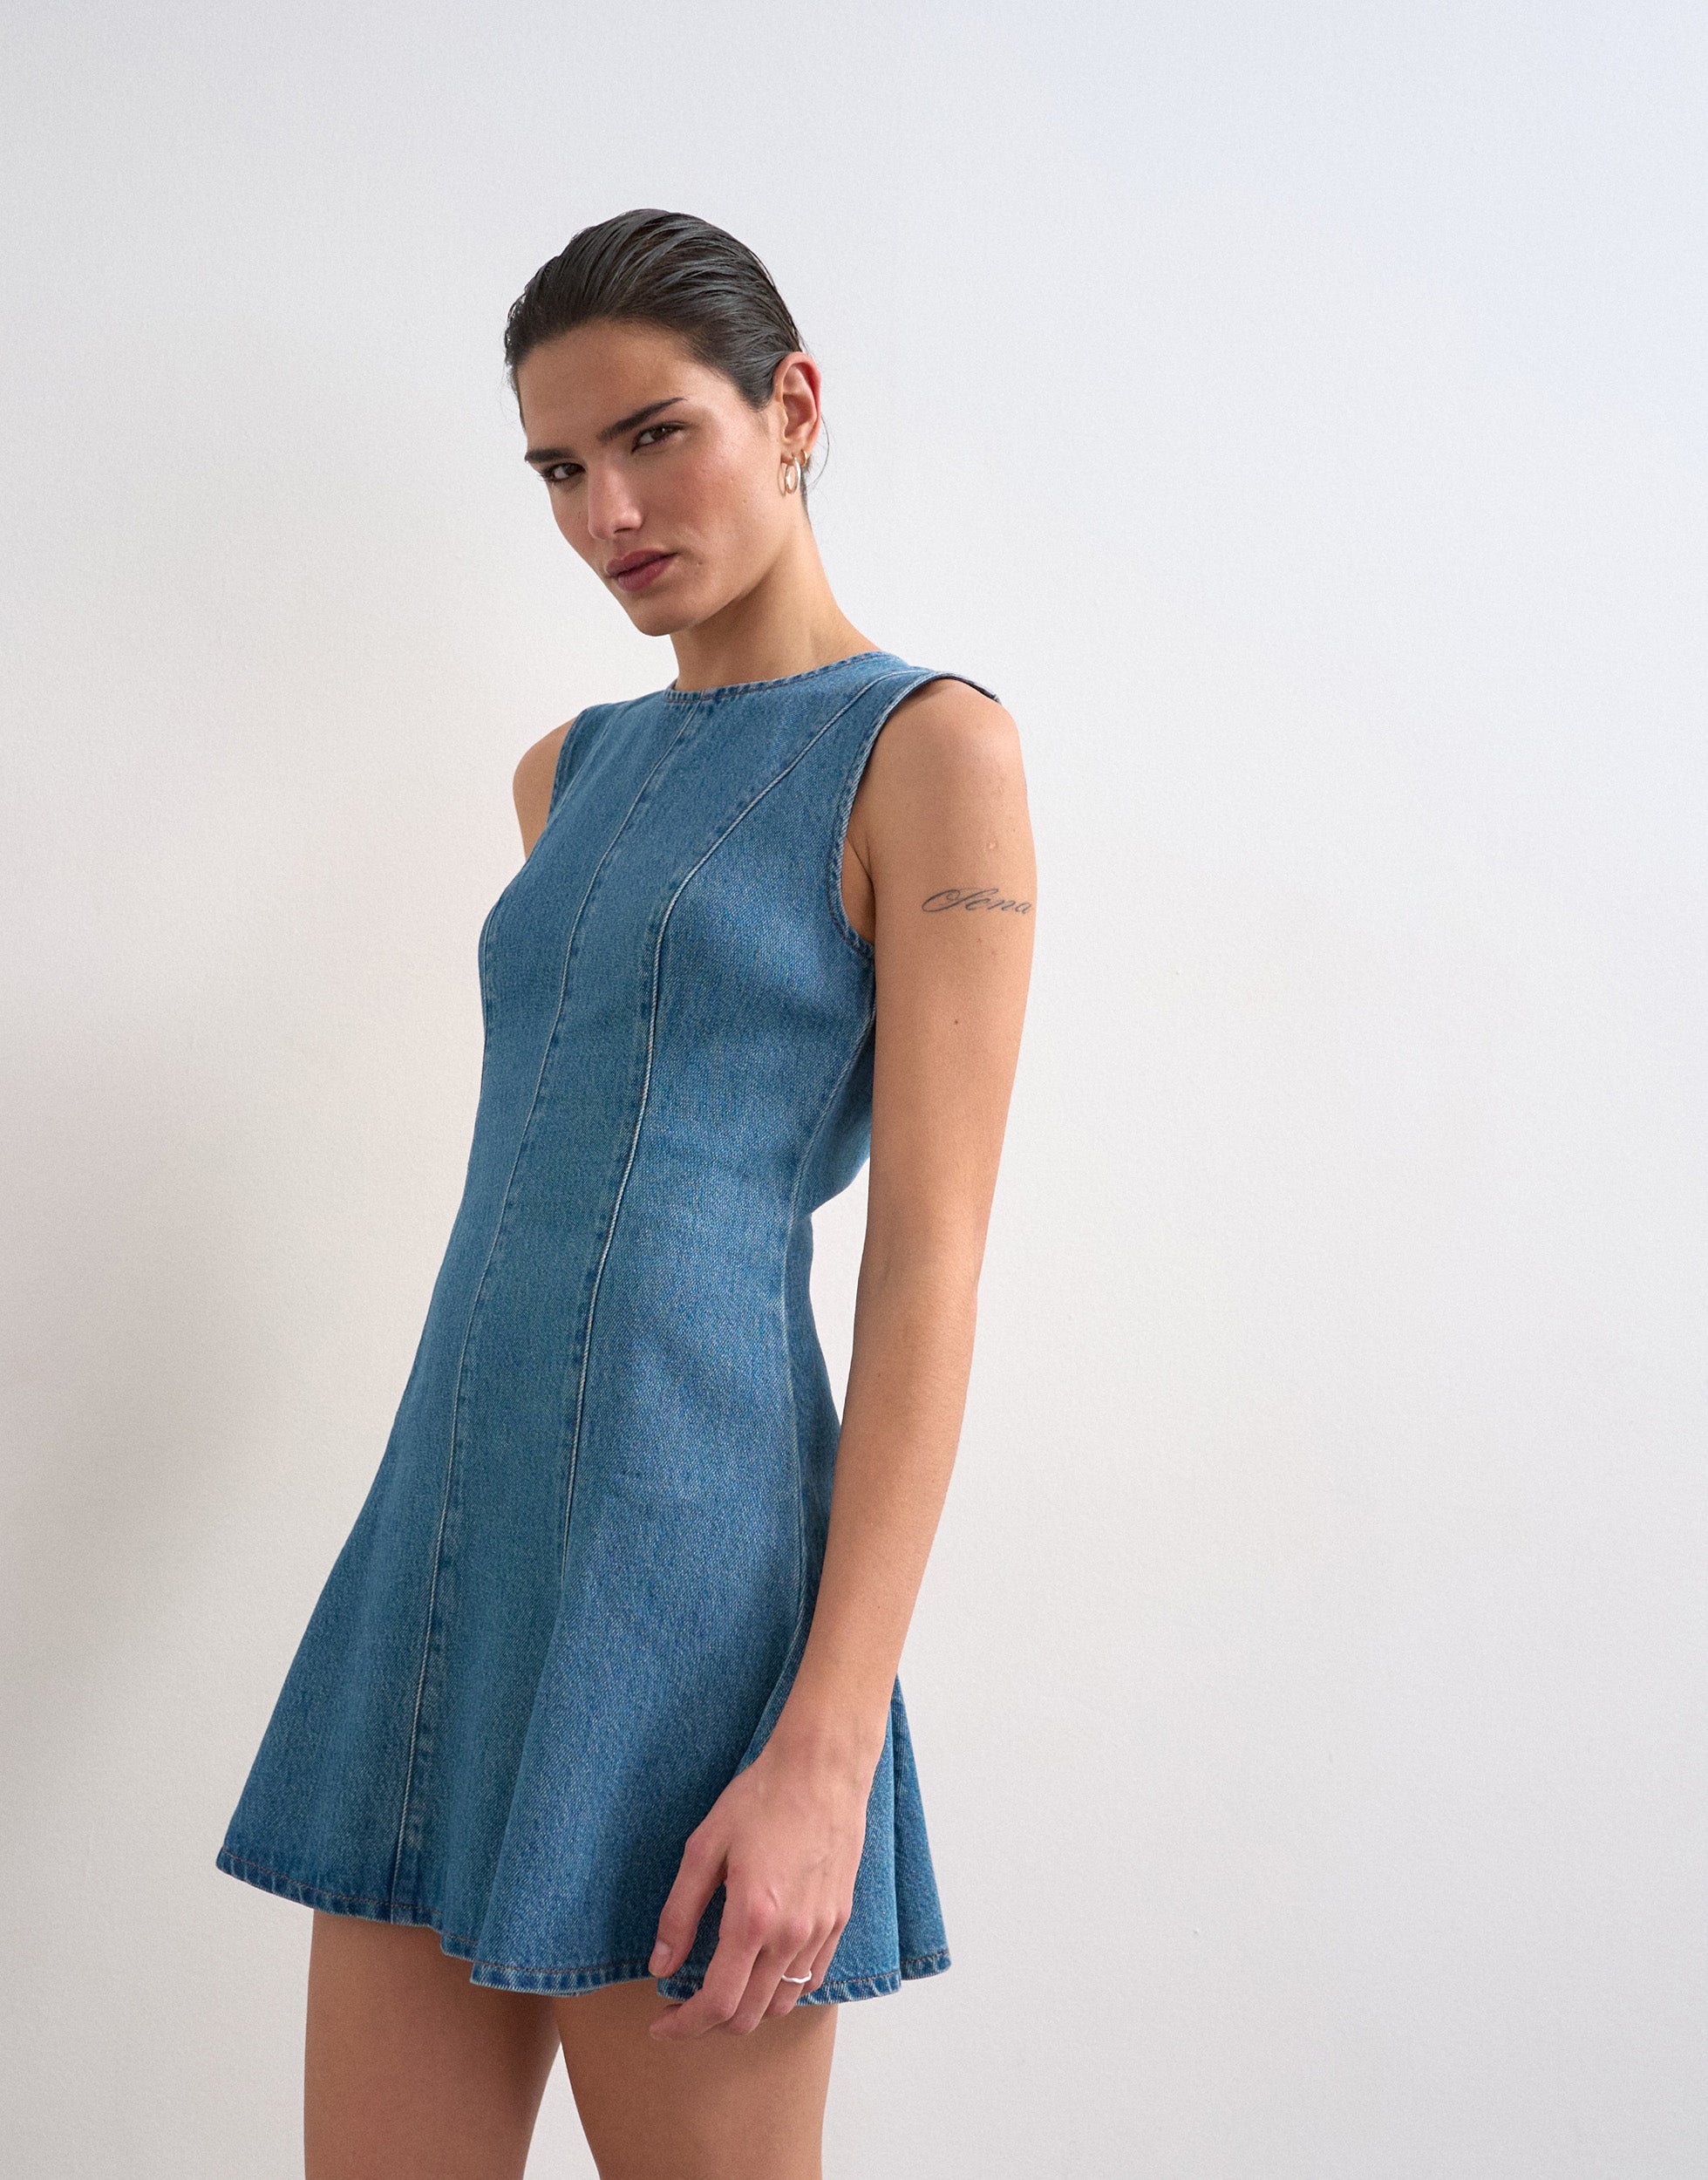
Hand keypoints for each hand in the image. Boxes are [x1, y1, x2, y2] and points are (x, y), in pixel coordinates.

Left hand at [645, 1729, 873, 2037]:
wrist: (822, 1768)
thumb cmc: (761, 1798)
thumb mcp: (704, 1847)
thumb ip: (680, 1912)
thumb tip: (661, 1964)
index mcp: (753, 1919)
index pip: (718, 2003)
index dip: (683, 2025)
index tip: (660, 2024)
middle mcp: (791, 1935)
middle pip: (750, 2016)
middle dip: (709, 2024)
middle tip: (681, 2008)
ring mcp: (821, 1930)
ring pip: (782, 2003)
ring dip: (747, 2010)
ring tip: (721, 1989)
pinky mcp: (839, 1919)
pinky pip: (811, 1978)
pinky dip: (781, 1989)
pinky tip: (760, 1968)